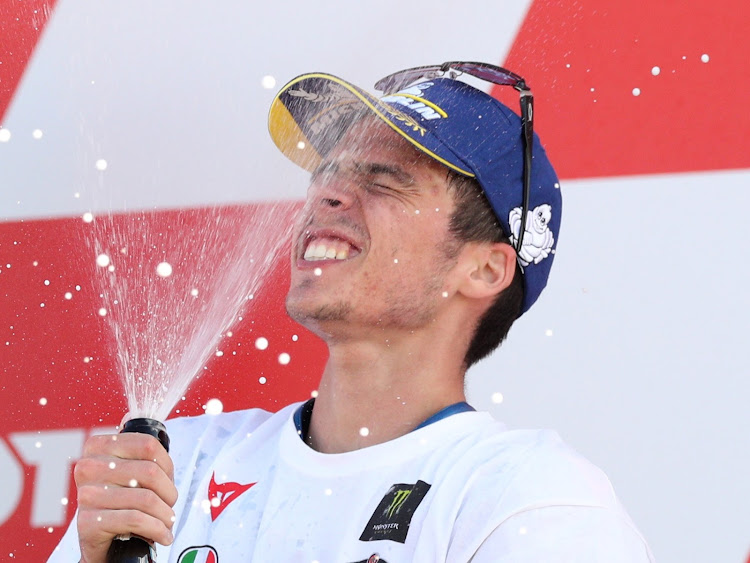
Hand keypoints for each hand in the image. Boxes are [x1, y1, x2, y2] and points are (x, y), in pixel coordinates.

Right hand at [73, 432, 177, 562]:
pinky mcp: (88, 522)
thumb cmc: (122, 500)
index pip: (148, 445)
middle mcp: (87, 467)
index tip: (169, 478)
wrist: (103, 541)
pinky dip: (157, 529)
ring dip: (165, 514)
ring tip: (167, 521)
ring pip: (146, 498)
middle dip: (169, 493)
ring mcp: (86, 495)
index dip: (167, 464)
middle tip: (170, 505)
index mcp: (98, 446)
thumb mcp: (129, 470)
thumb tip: (137, 420)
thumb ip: (136, 448)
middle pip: (150, 472)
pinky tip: (163, 535)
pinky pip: (135, 520)